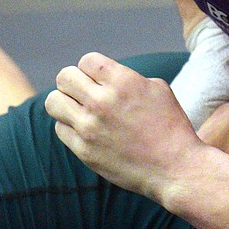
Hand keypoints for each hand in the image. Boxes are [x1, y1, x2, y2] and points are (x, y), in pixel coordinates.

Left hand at [45, 52, 201, 200]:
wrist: (175, 168)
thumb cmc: (171, 126)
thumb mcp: (159, 90)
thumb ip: (128, 78)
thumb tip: (104, 79)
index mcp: (123, 81)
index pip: (86, 60)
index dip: (93, 68)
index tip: (100, 79)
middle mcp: (102, 101)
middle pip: (64, 77)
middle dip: (75, 82)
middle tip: (86, 92)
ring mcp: (89, 126)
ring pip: (54, 102)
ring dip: (66, 102)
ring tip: (80, 109)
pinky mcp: (83, 149)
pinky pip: (60, 128)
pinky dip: (71, 126)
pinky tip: (88, 130)